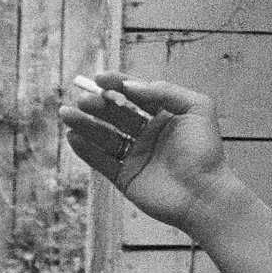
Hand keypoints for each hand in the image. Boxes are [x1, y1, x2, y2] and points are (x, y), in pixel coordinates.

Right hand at [59, 73, 230, 235]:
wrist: (204, 195)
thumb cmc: (204, 150)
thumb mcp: (196, 107)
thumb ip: (165, 91)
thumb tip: (131, 85)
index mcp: (164, 116)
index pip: (135, 95)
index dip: (116, 84)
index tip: (100, 78)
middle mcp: (148, 135)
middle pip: (115, 114)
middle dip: (98, 105)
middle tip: (84, 99)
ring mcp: (136, 157)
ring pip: (104, 137)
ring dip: (85, 124)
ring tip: (67, 113)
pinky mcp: (126, 178)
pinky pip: (101, 161)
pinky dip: (86, 150)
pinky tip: (73, 136)